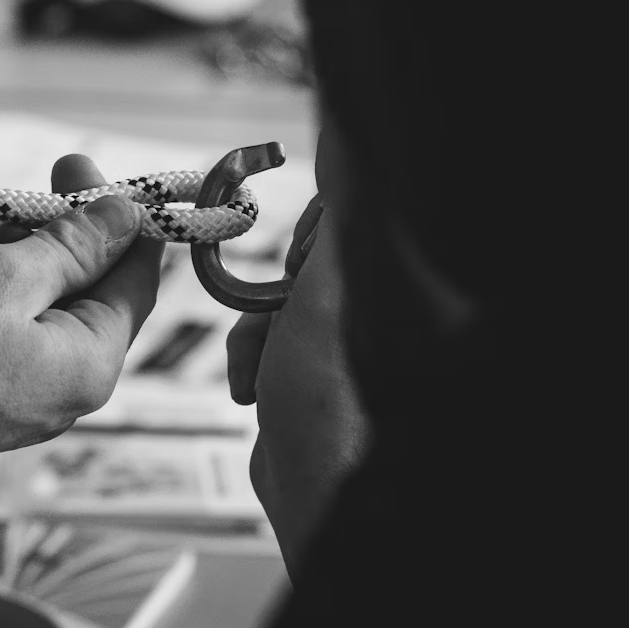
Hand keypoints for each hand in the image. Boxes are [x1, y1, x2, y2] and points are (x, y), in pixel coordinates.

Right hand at [0, 155, 163, 463]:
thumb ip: (74, 245)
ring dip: (12, 253)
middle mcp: (66, 388)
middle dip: (53, 232)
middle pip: (85, 290)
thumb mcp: (9, 276)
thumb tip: (126, 217)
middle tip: (28, 184)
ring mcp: (22, 395)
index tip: (84, 171)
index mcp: (90, 365)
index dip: (119, 219)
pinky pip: (2, 329)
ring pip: (38, 304)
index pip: (134, 280)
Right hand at [226, 138, 369, 569]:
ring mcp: (337, 349)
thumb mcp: (321, 295)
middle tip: (275, 324)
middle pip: (301, 262)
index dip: (300, 240)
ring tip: (260, 373)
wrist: (312, 497)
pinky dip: (248, 362)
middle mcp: (367, 314)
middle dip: (271, 292)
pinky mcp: (307, 379)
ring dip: (253, 333)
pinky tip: (252, 393)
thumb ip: (331, 218)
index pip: (339, 222)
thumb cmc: (327, 406)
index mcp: (381, 288)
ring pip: (276, 305)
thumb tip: (341, 130)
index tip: (285, 267)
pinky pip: (264, 345)